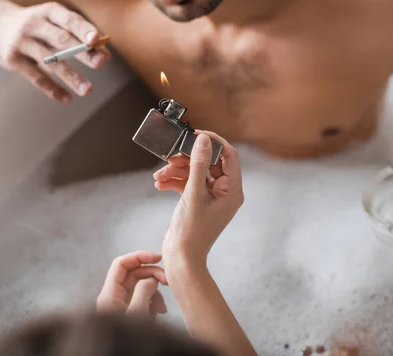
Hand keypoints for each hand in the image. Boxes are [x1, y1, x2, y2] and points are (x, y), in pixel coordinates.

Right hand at [0, 2, 110, 102]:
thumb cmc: (38, 25)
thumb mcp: (54, 22)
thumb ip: (78, 36)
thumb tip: (105, 55)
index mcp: (48, 12)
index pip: (68, 20)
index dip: (83, 29)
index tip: (97, 39)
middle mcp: (33, 24)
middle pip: (60, 40)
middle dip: (81, 52)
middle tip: (99, 63)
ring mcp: (21, 42)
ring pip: (50, 62)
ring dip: (71, 76)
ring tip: (87, 90)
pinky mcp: (12, 60)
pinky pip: (36, 77)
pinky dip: (52, 89)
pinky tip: (67, 98)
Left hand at [97, 251, 167, 318]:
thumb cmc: (127, 339)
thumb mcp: (137, 314)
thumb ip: (144, 291)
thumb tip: (152, 278)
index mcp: (110, 294)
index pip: (120, 264)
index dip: (139, 257)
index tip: (157, 258)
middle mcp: (115, 296)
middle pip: (134, 273)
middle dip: (152, 274)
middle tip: (167, 281)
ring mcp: (123, 304)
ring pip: (141, 286)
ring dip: (155, 292)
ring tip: (163, 307)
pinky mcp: (131, 312)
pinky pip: (144, 299)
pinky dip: (154, 302)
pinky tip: (160, 313)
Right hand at [154, 131, 243, 265]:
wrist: (180, 258)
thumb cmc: (191, 231)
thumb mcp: (193, 193)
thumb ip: (199, 164)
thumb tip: (203, 140)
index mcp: (232, 190)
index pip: (229, 156)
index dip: (213, 142)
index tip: (195, 134)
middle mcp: (225, 192)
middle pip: (209, 162)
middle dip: (187, 159)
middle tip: (171, 155)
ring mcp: (211, 196)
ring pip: (195, 172)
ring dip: (176, 171)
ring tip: (159, 176)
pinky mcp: (198, 201)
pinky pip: (187, 183)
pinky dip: (174, 181)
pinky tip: (160, 184)